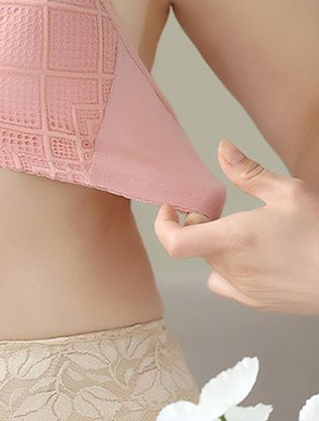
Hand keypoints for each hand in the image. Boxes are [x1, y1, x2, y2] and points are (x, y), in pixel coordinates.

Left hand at [155, 140, 318, 313]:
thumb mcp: (288, 192)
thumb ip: (248, 172)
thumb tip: (222, 149)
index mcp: (232, 240)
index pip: (174, 242)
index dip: (162, 224)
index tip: (170, 209)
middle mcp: (232, 268)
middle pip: (194, 245)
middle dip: (199, 224)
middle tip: (219, 211)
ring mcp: (244, 289)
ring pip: (209, 263)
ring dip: (213, 246)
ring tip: (239, 232)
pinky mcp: (257, 302)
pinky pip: (224, 284)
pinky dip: (225, 269)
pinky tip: (247, 257)